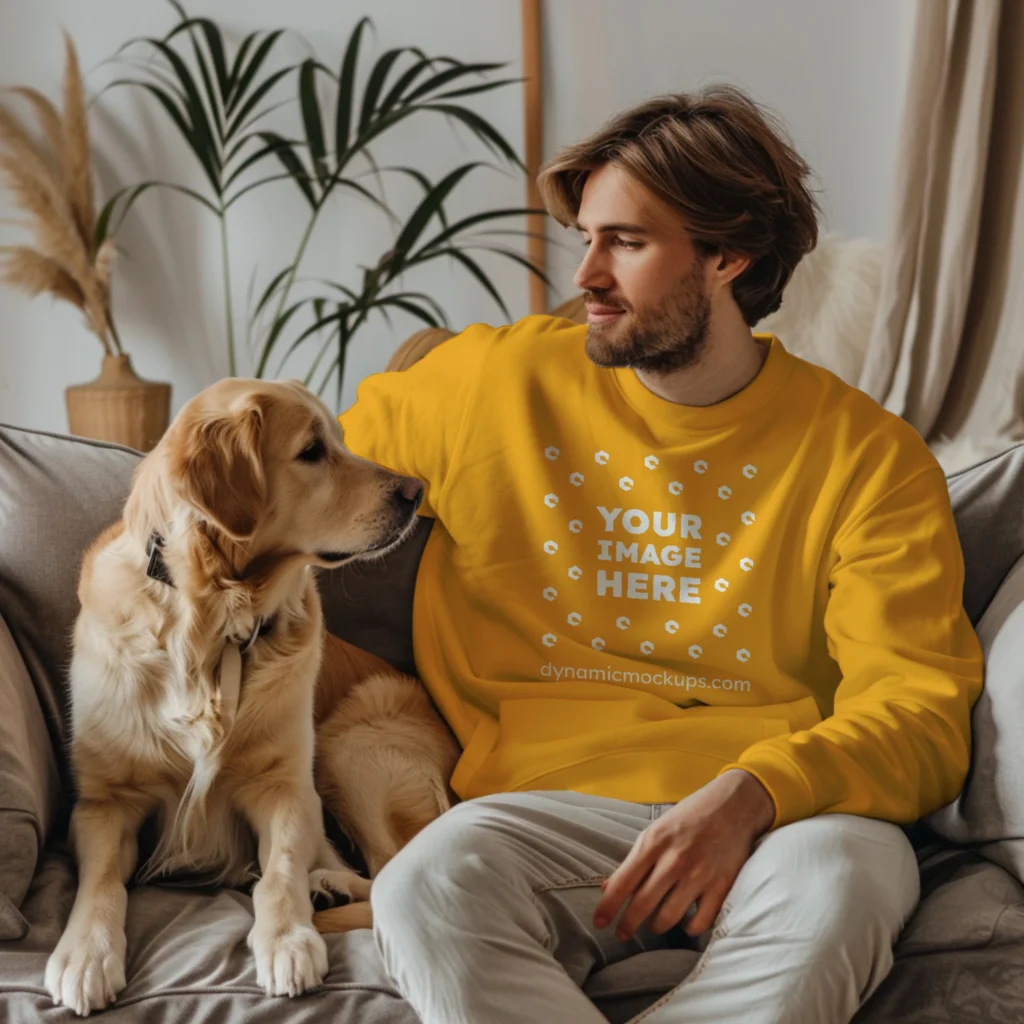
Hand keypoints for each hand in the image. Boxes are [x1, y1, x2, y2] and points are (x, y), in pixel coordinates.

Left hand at [594, 769, 774, 940]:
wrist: (734, 805)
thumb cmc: (689, 816)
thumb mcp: (656, 830)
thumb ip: (635, 860)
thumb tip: (608, 888)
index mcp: (654, 842)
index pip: (623, 882)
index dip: (607, 906)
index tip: (598, 922)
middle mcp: (675, 859)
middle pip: (643, 904)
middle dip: (627, 925)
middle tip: (622, 934)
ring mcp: (700, 874)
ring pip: (669, 918)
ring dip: (656, 926)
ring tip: (653, 925)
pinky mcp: (722, 886)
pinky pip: (700, 922)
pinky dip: (689, 927)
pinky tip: (684, 922)